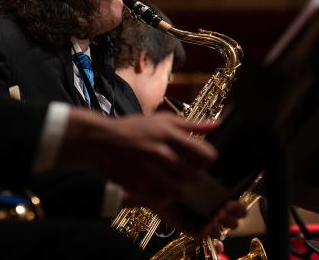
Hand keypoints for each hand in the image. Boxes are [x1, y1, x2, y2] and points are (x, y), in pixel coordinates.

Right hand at [62, 111, 246, 235]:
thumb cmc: (133, 128)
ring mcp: (148, 171)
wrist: (99, 140)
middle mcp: (161, 153)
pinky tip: (157, 187)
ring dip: (178, 188)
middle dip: (193, 177)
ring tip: (171, 181)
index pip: (205, 155)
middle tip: (185, 172)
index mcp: (169, 134)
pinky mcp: (137, 185)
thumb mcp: (162, 120)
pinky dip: (162, 196)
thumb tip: (218, 124)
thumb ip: (192, 125)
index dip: (206, 160)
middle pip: (194, 176)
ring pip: (178, 191)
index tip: (200, 160)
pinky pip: (159, 198)